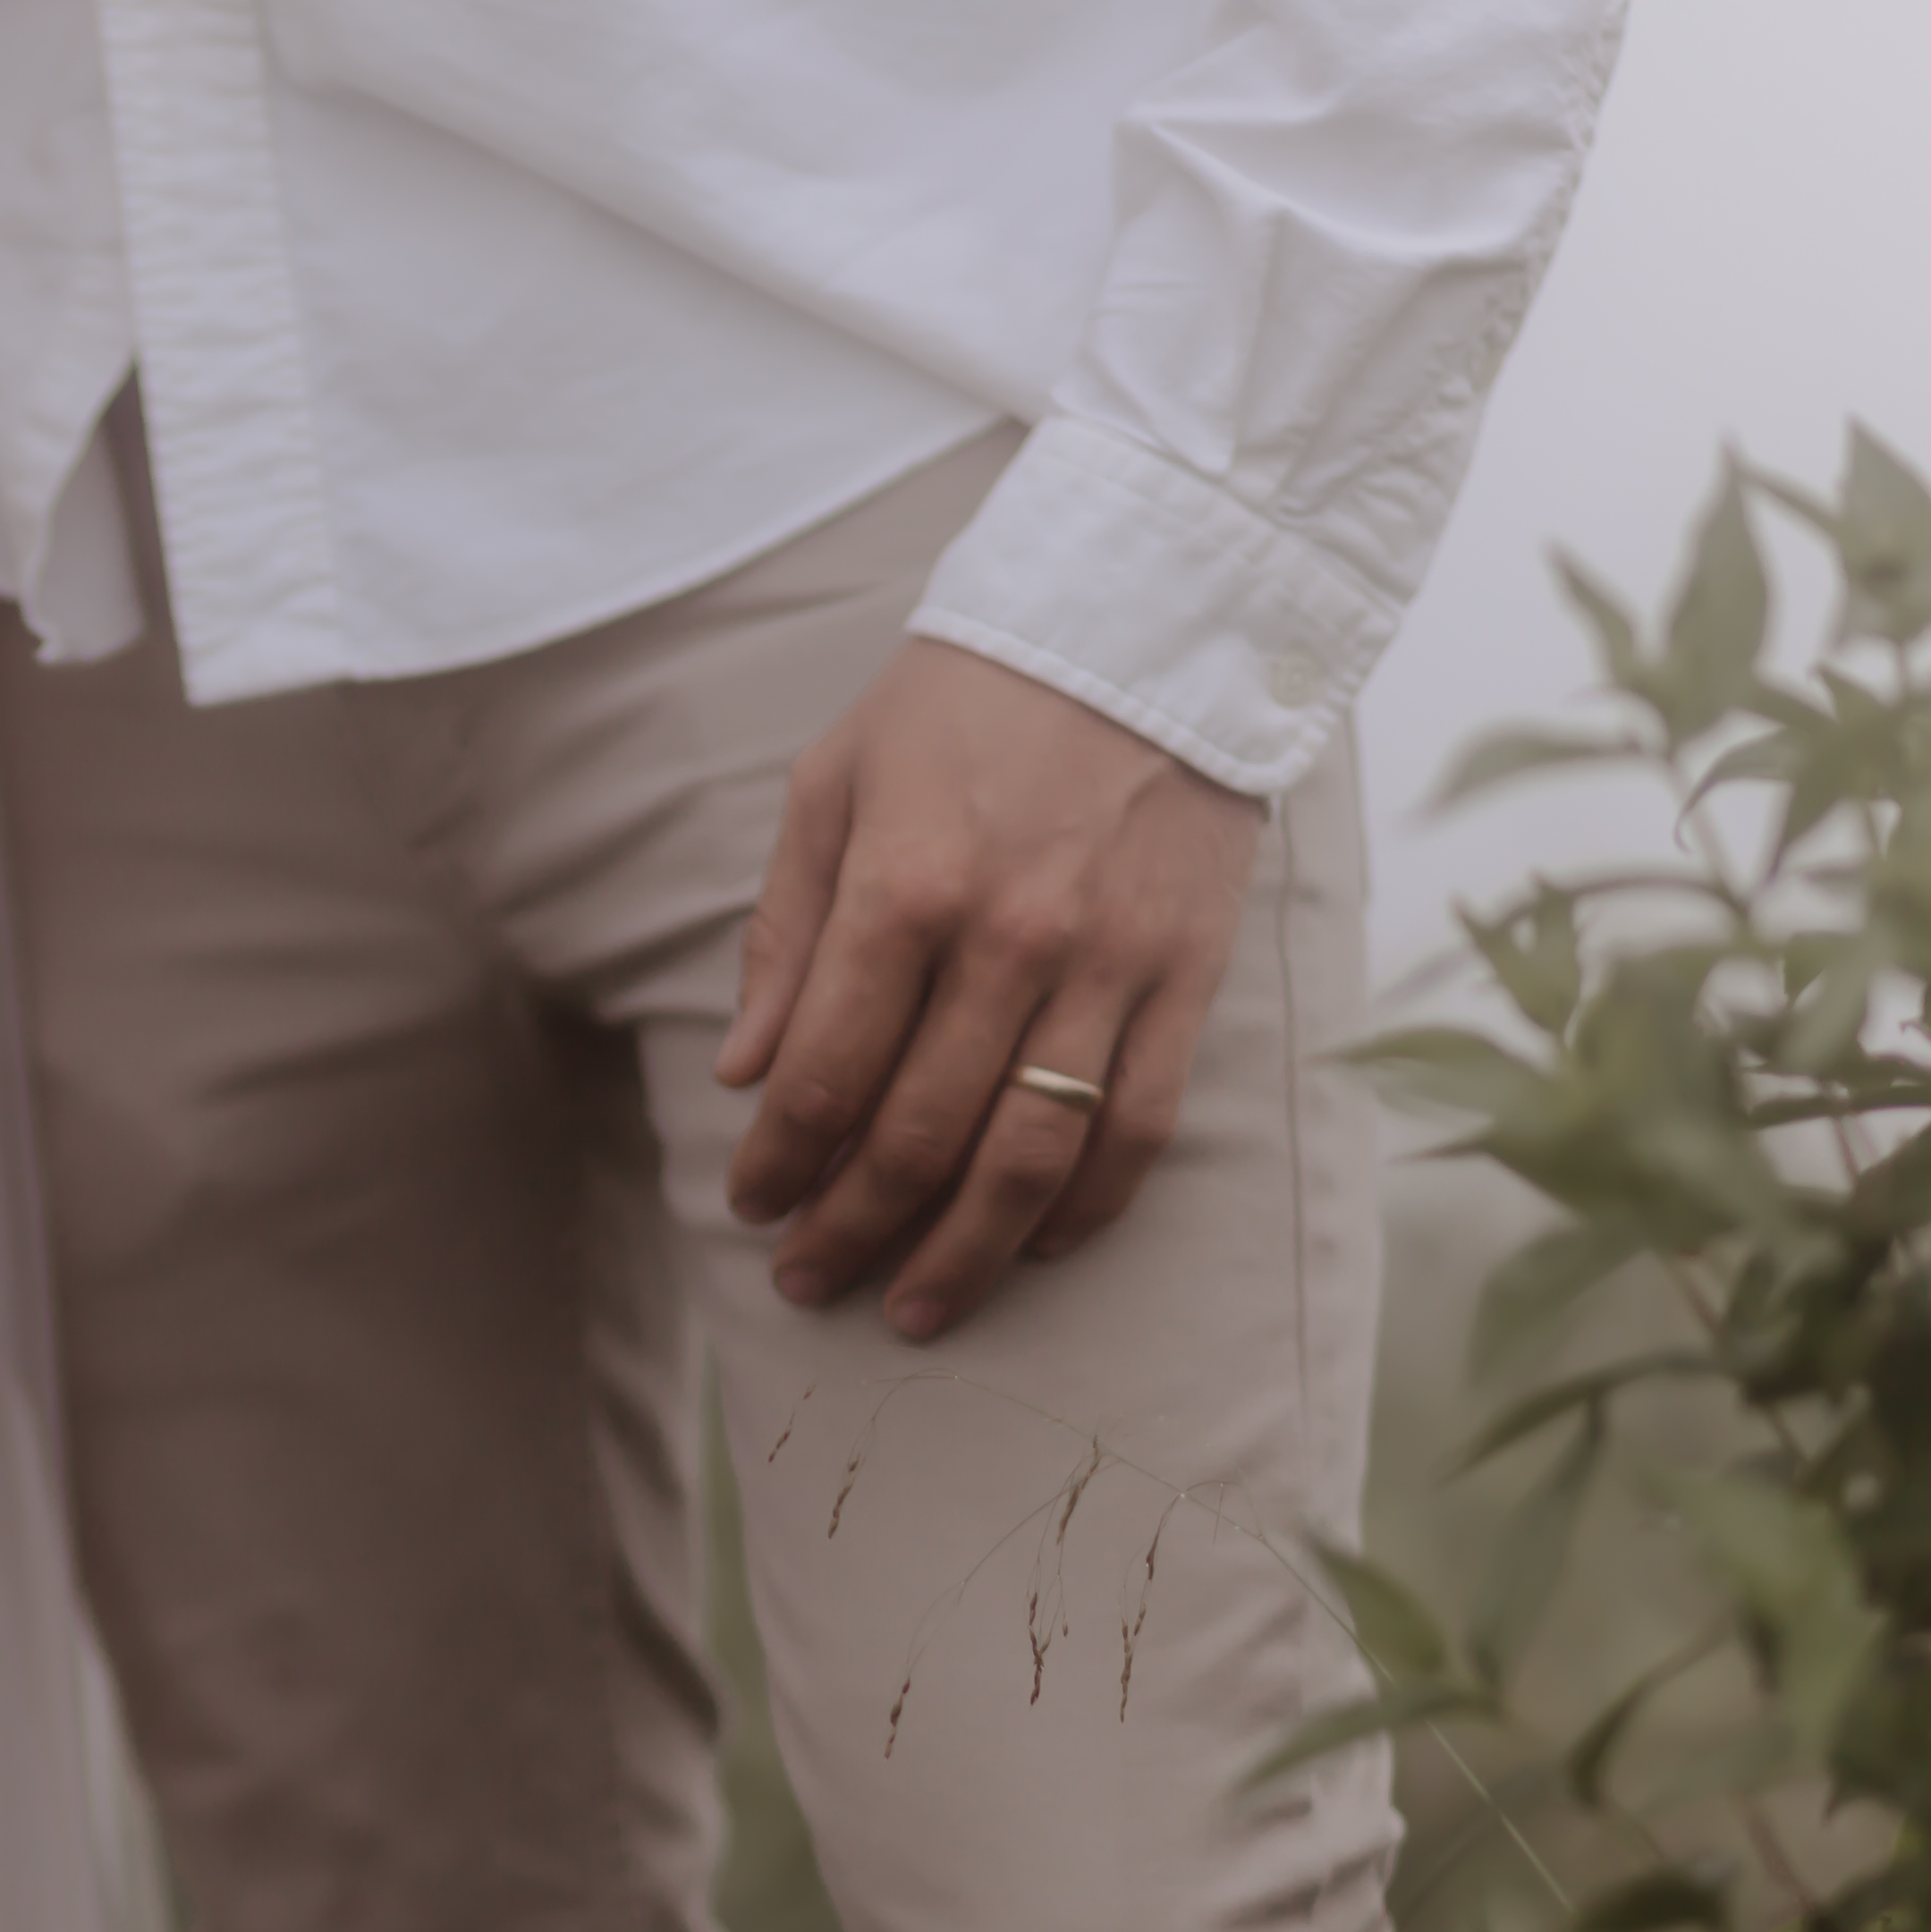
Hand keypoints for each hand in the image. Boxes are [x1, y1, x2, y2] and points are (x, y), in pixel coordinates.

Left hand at [715, 640, 1265, 1338]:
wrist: (1144, 623)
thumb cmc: (961, 702)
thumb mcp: (832, 786)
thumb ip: (786, 935)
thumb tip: (743, 1072)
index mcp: (904, 889)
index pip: (822, 1075)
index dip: (779, 1161)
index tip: (752, 1207)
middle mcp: (1007, 941)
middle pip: (919, 1137)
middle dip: (851, 1228)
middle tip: (810, 1282)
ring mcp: (1107, 966)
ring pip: (1029, 1156)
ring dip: (963, 1253)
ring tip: (912, 1308)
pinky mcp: (1187, 975)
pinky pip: (1138, 1125)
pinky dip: (1086, 1204)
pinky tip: (1036, 1245)